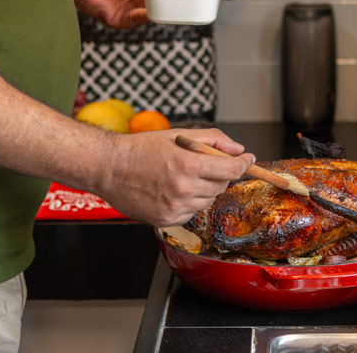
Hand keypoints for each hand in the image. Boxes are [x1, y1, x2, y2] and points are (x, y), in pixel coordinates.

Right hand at [99, 127, 254, 226]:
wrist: (109, 167)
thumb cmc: (141, 149)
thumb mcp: (179, 135)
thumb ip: (213, 140)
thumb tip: (237, 149)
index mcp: (188, 165)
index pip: (231, 170)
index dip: (243, 164)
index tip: (247, 160)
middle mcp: (183, 189)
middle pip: (222, 185)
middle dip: (220, 173)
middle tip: (204, 164)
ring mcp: (175, 207)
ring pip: (208, 199)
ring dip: (205, 187)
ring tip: (183, 175)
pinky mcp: (166, 220)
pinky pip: (192, 211)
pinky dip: (190, 201)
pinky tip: (174, 189)